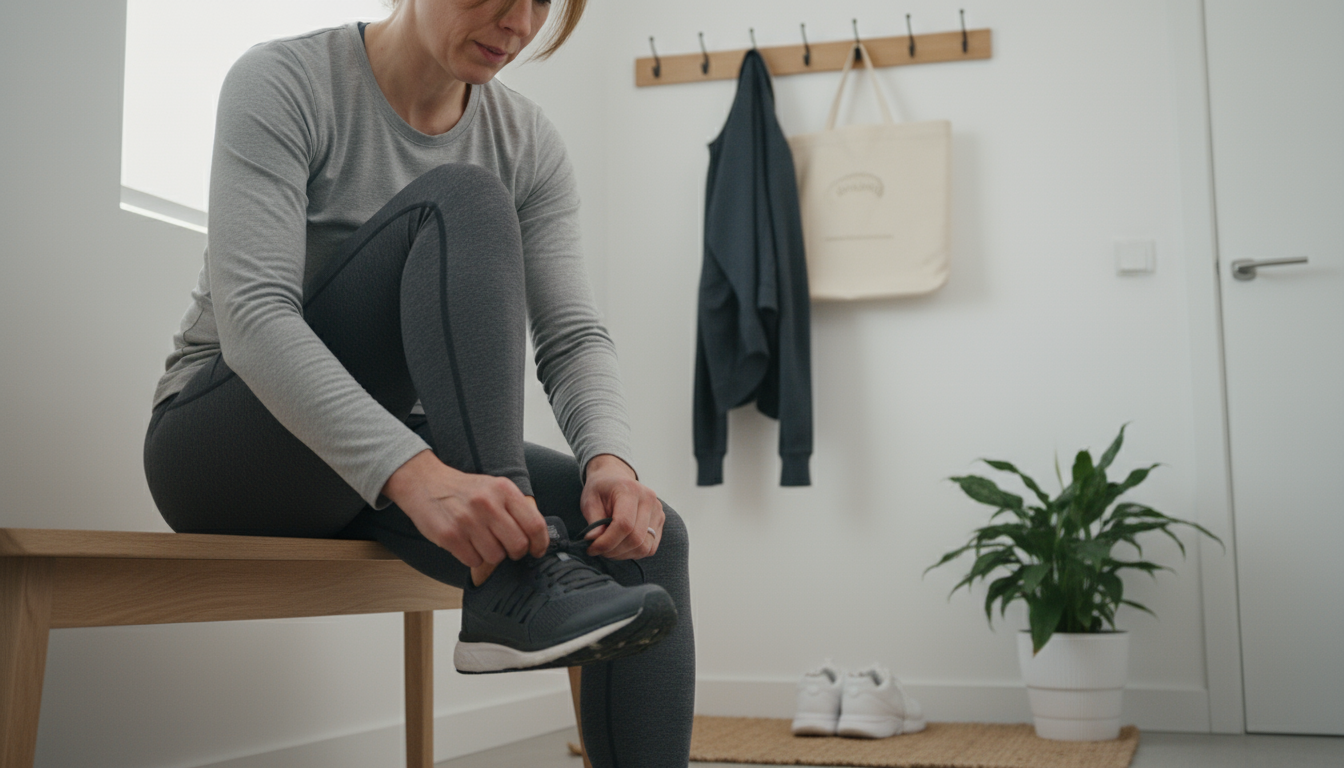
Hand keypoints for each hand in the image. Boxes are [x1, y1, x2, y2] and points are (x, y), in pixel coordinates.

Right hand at [381, 450, 549, 568]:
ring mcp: (467, 520)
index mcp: (503, 490)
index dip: (540, 543)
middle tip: (506, 548)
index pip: (534, 524)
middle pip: (517, 545)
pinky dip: (472, 557)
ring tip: (480, 541)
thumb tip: (536, 537)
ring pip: (496, 557)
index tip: (537, 550)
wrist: (425, 483)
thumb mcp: (494, 487)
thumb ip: (515, 508)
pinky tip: (466, 543)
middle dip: (514, 552)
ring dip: (491, 555)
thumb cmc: (464, 490)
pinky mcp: (449, 535)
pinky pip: (473, 561)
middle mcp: (487, 503)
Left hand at [580, 454, 663, 559]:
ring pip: (645, 546)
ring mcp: (658, 511)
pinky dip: (634, 553)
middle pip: (636, 538)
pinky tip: (621, 547)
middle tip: (598, 550)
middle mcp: (648, 500)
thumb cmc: (601, 489)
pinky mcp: (660, 521)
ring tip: (609, 549)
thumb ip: (593, 522)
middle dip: (614, 551)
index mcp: (630, 491)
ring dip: (624, 554)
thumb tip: (594, 540)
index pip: (624, 524)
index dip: (607, 542)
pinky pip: (651, 547)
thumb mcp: (589, 501)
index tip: (592, 548)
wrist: (614, 478)